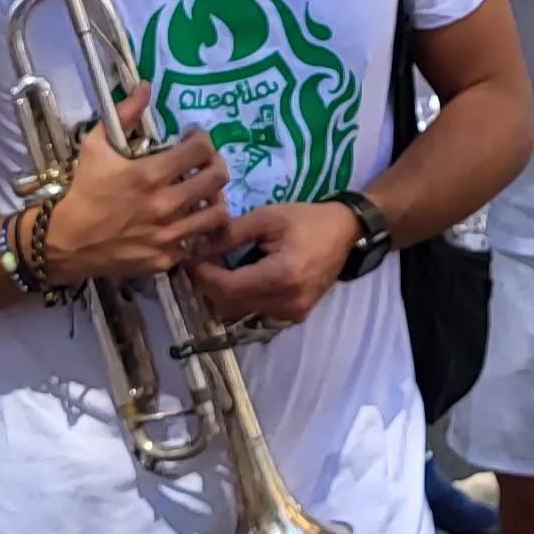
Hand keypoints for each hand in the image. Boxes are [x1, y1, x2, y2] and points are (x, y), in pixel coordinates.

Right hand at [41, 121, 230, 283]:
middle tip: (204, 166)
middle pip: (218, 178)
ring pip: (217, 212)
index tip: (193, 140)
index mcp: (152, 173)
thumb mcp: (96, 146)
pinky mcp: (168, 258)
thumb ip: (124, 114)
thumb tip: (146, 86)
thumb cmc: (83, 190)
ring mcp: (170, 234)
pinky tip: (185, 223)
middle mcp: (167, 204)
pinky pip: (198, 241)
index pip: (202, 149)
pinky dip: (196, 231)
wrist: (65, 241)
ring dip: (212, 200)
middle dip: (215, 166)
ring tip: (201, 196)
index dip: (202, 140)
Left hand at [187, 197, 359, 327]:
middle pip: (230, 305)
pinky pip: (256, 312)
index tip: (189, 258)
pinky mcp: (294, 315)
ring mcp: (292, 313)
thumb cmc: (307, 219)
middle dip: (208, 285)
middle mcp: (286, 302)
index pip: (228, 287)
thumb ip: (231, 234)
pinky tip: (237, 278)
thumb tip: (198, 246)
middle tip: (198, 262)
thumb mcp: (267, 217)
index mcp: (281, 275)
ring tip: (215, 269)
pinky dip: (241, 298)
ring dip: (223, 293)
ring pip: (240, 312)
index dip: (203, 275)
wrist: (345, 232)